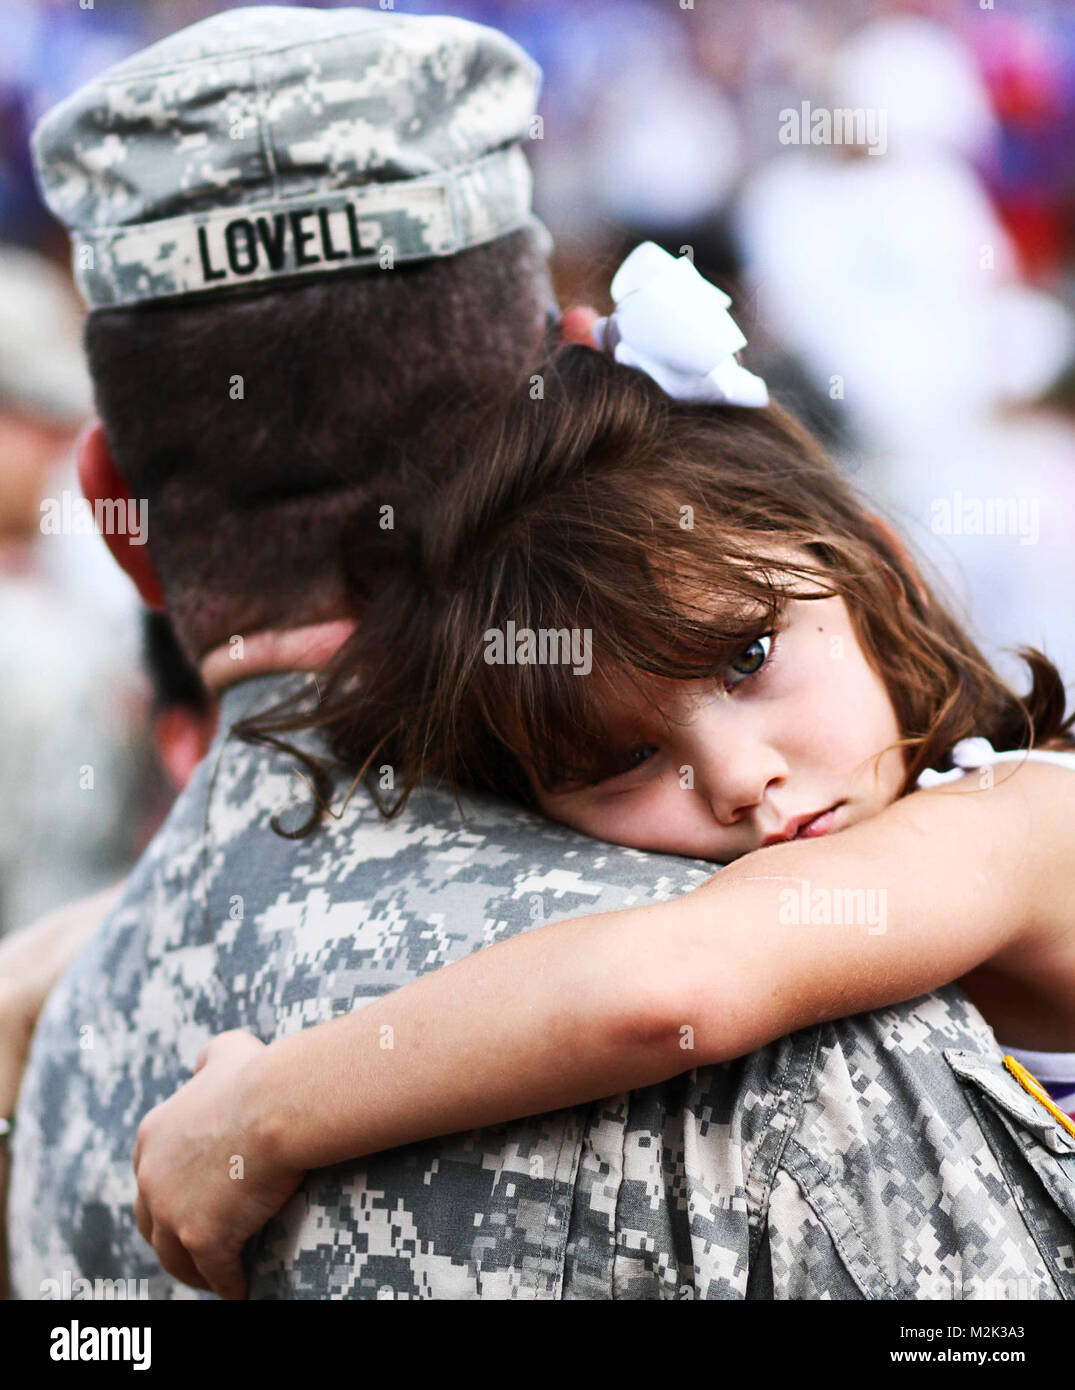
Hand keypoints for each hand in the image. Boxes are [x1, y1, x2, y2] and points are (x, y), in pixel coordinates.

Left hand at [133, 1031, 304, 1299]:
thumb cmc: (258, 1075)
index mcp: (152, 1136)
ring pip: (174, 1257)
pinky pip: (215, 1275)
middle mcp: (152, 1177)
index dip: (169, 1192)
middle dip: (170, 1236)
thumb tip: (202, 1066)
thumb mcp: (226, 1051)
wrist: (277, 1104)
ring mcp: (172, 1211)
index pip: (150, 1176)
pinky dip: (229, 1286)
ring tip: (215, 1276)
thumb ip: (208, 1060)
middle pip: (151, 1223)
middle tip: (196, 1245)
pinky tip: (243, 1291)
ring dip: (193, 1271)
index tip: (190, 1202)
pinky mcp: (201, 1238)